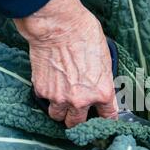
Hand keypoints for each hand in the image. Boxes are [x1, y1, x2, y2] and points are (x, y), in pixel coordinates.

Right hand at [14, 0, 117, 127]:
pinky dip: (47, 95)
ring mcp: (60, 98)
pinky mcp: (42, 91)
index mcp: (102, 92)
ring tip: (61, 99)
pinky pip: (45, 100)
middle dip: (78, 118)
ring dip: (60, 110)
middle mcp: (81, 100)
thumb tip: (103, 87)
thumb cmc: (85, 34)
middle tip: (77, 111)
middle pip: (78, 123)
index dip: (106, 118)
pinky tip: (50, 82)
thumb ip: (103, 79)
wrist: (58, 26)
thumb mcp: (105, 58)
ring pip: (58, 116)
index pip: (108, 116)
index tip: (103, 118)